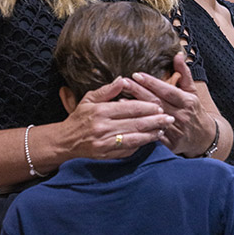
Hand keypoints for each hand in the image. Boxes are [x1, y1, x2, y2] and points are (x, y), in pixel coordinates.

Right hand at [60, 77, 174, 159]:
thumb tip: (123, 79)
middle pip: (135, 124)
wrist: (64, 142)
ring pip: (134, 139)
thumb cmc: (79, 118)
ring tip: (162, 130)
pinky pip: (127, 150)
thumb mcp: (89, 99)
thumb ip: (107, 90)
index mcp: (100, 111)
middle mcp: (103, 127)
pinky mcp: (106, 155)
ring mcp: (105, 143)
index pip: (129, 108)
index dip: (146, 107)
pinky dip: (140, 146)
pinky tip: (149, 141)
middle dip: (154, 121)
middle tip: (169, 118)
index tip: (159, 105)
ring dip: (150, 135)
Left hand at [124, 54, 215, 156]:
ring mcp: (176, 131)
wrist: (205, 138)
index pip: (167, 90)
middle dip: (138, 91)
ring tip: (120, 99)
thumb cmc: (195, 110)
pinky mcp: (170, 144)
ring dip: (136, 109)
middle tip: (124, 82)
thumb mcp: (192, 90)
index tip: (136, 74)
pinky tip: (128, 119)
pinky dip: (140, 126)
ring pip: (152, 118)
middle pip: (156, 102)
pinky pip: (152, 134)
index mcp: (187, 101)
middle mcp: (181, 115)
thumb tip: (178, 55)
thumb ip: (184, 72)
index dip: (151, 82)